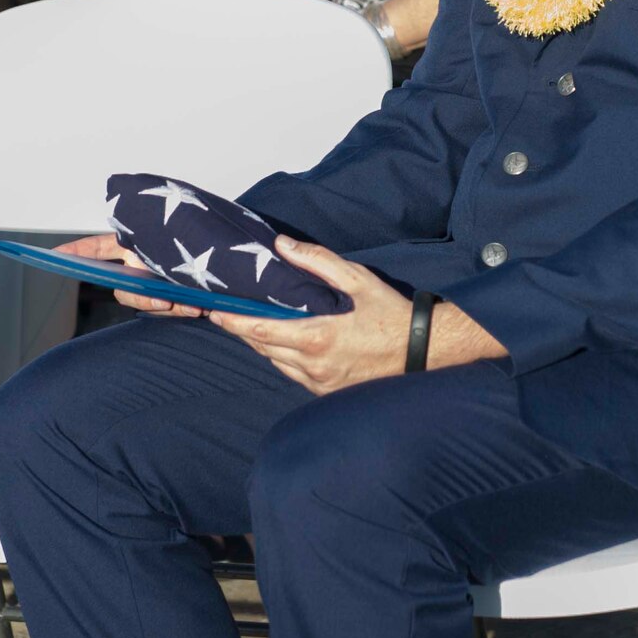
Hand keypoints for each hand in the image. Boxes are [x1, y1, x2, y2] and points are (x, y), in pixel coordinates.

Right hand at [53, 233, 192, 316]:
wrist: (224, 269)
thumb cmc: (201, 247)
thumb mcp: (178, 245)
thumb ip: (159, 256)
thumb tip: (156, 276)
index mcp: (136, 247)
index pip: (99, 248)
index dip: (77, 252)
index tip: (56, 254)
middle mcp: (141, 267)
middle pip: (124, 289)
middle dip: (141, 296)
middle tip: (163, 299)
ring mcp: (156, 284)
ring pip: (147, 303)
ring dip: (169, 306)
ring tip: (193, 303)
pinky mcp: (174, 300)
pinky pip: (169, 311)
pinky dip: (184, 310)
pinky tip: (200, 308)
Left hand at [204, 238, 412, 391]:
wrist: (422, 350)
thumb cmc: (391, 313)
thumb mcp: (357, 279)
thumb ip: (317, 261)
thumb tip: (282, 246)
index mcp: (316, 338)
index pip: (260, 330)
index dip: (232, 322)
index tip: (215, 312)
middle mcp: (313, 365)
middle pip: (262, 347)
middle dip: (243, 330)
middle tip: (227, 314)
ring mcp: (320, 382)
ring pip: (276, 362)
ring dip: (262, 344)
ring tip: (252, 324)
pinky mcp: (327, 390)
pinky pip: (293, 374)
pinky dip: (283, 357)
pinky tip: (284, 342)